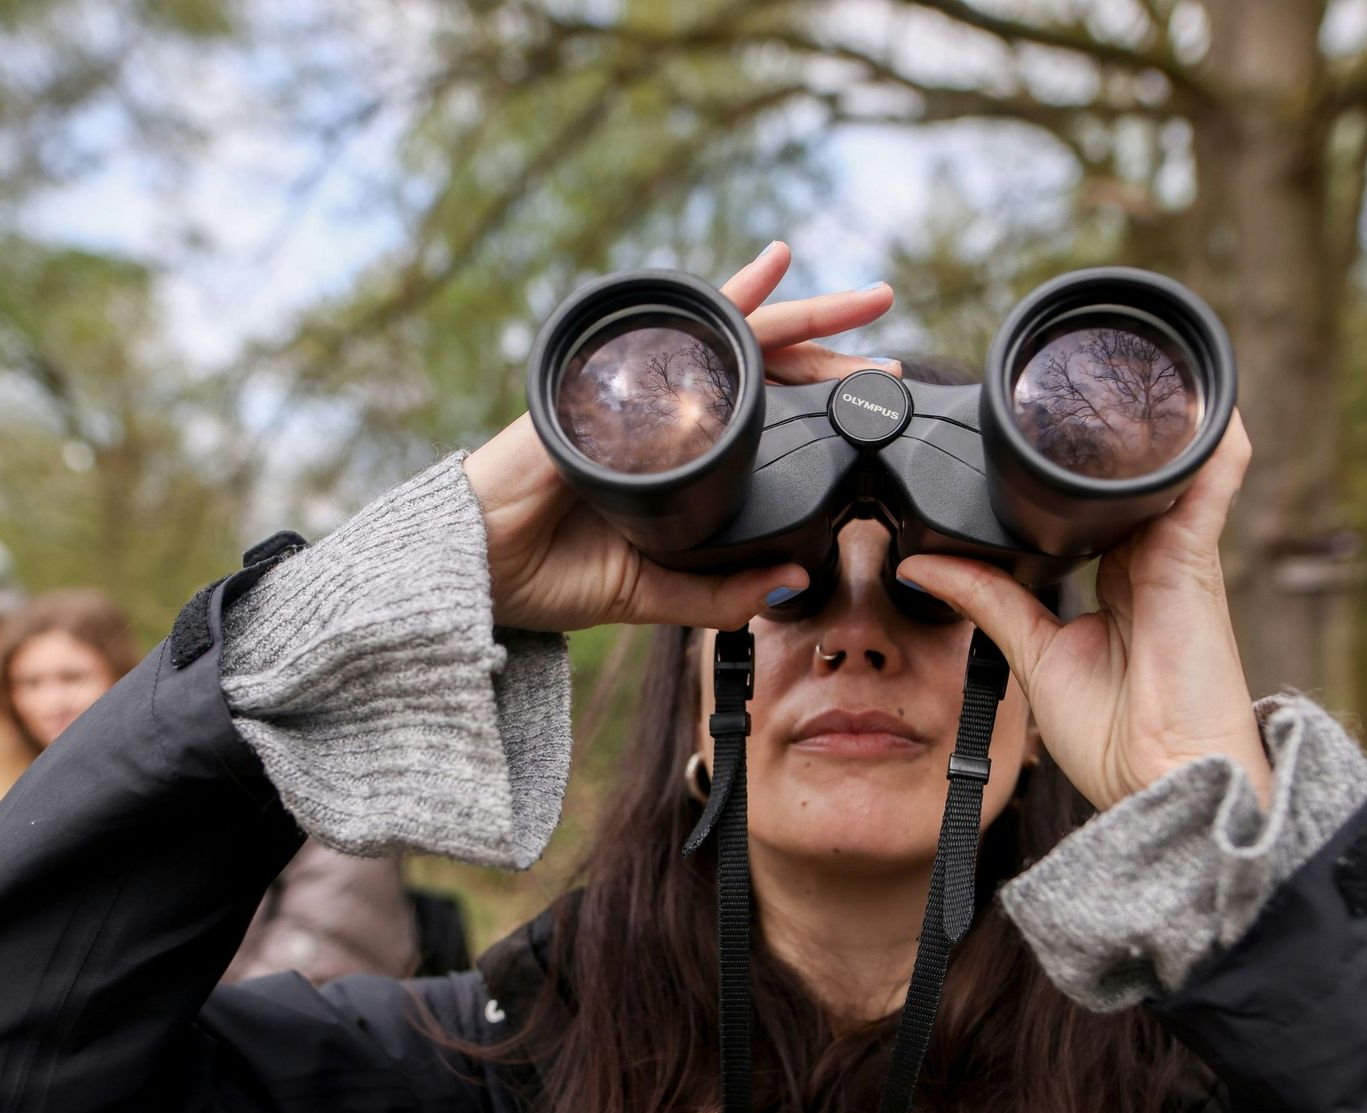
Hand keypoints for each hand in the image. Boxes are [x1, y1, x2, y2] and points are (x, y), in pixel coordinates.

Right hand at [465, 241, 896, 632]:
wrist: (477, 569)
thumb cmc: (550, 574)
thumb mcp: (653, 588)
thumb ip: (719, 592)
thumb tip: (793, 579)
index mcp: (681, 455)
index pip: (761, 414)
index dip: (817, 406)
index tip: (872, 405)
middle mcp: (666, 409)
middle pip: (763, 365)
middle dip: (831, 354)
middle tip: (889, 350)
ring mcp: (641, 385)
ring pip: (737, 335)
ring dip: (802, 312)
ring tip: (863, 301)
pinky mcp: (616, 377)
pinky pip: (680, 323)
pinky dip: (727, 294)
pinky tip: (772, 266)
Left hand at [895, 415, 1271, 813]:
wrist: (1164, 780)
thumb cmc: (1119, 736)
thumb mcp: (1034, 656)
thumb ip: (987, 600)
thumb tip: (923, 564)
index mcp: (1119, 578)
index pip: (1093, 502)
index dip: (1068, 466)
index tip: (1025, 432)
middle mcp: (1153, 556)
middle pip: (1129, 473)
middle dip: (1107, 427)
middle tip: (1062, 379)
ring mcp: (1179, 552)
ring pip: (1169, 463)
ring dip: (1156, 415)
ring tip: (1126, 360)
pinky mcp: (1195, 557)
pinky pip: (1209, 481)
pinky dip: (1208, 436)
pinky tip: (1200, 392)